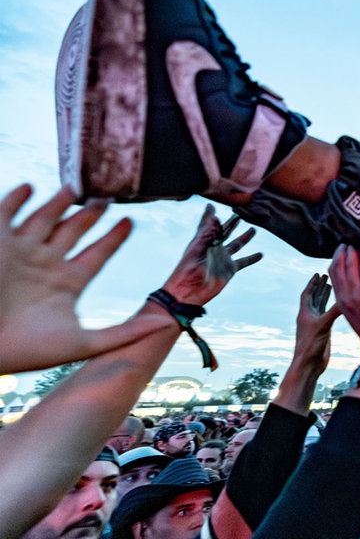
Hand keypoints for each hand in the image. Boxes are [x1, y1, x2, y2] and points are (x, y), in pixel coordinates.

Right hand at [0, 185, 166, 372]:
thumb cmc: (30, 351)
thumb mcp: (85, 343)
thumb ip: (125, 333)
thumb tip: (165, 325)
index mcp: (68, 282)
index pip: (98, 253)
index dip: (114, 237)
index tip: (130, 222)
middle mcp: (47, 264)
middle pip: (74, 230)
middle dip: (90, 214)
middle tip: (108, 197)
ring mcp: (21, 252)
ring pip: (45, 218)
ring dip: (59, 202)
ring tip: (74, 187)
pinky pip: (6, 214)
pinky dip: (16, 200)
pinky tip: (29, 188)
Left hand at [161, 205, 260, 304]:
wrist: (188, 292)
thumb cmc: (188, 270)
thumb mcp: (199, 248)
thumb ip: (209, 233)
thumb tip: (215, 216)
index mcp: (203, 240)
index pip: (208, 224)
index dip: (210, 214)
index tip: (212, 204)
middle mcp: (214, 248)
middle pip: (225, 232)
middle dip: (232, 223)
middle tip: (240, 212)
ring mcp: (223, 258)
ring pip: (236, 244)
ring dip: (244, 237)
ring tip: (253, 229)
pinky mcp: (229, 269)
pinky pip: (243, 261)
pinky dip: (252, 258)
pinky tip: (260, 254)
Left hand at [293, 273, 340, 375]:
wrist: (309, 365)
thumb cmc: (311, 346)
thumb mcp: (323, 326)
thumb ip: (334, 312)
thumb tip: (346, 300)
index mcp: (305, 313)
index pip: (307, 294)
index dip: (312, 283)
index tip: (317, 274)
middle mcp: (309, 317)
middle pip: (314, 297)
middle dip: (320, 286)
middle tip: (326, 276)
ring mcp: (316, 324)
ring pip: (320, 306)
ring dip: (325, 296)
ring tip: (331, 286)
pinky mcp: (322, 332)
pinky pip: (327, 315)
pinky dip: (331, 308)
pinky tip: (337, 306)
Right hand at [329, 246, 359, 362]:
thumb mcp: (358, 315)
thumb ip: (355, 300)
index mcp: (342, 302)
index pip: (333, 274)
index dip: (336, 259)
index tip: (341, 248)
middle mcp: (346, 296)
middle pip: (339, 267)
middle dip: (342, 251)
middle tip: (347, 238)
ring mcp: (358, 295)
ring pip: (351, 266)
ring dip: (353, 250)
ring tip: (357, 238)